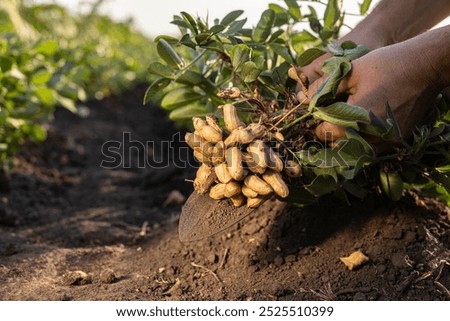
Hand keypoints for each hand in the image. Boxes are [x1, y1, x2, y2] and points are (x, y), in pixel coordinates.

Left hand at [302, 43, 441, 147]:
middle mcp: (372, 136)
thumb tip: (302, 99)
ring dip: (344, 139)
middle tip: (329, 115)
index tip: (319, 110)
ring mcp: (386, 141)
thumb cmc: (386, 64)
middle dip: (329, 132)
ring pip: (353, 151)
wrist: (426, 66)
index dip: (317, 121)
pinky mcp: (397, 141)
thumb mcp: (351, 71)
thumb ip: (323, 88)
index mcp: (356, 119)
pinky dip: (361, 140)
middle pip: (336, 145)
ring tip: (344, 119)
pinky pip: (371, 148)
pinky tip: (361, 124)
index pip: (323, 132)